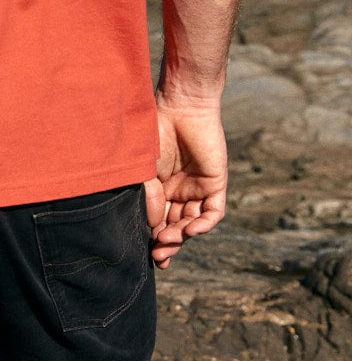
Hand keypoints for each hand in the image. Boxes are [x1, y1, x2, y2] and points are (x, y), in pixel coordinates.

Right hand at [145, 97, 227, 269]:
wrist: (181, 106)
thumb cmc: (155, 131)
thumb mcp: (144, 169)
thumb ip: (149, 197)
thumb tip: (154, 226)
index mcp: (160, 186)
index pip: (159, 220)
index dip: (155, 238)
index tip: (146, 254)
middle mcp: (179, 190)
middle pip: (176, 226)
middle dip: (168, 243)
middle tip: (159, 255)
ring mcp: (198, 188)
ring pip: (193, 222)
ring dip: (183, 236)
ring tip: (169, 240)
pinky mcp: (216, 183)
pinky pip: (213, 212)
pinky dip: (203, 224)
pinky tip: (190, 229)